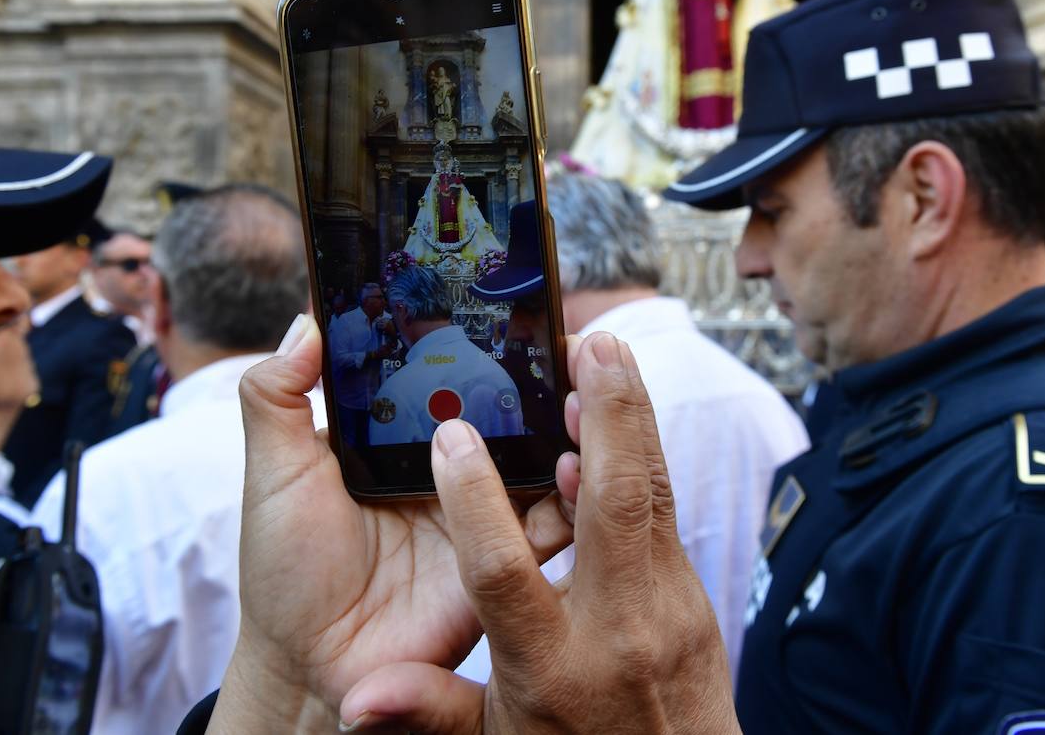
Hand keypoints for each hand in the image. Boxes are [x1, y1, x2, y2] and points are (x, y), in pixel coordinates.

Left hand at [205, 315, 573, 731]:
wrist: (311, 669)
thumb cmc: (285, 573)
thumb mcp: (273, 476)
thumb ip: (276, 399)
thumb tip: (304, 323)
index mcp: (399, 440)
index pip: (446, 377)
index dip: (475, 340)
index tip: (506, 298)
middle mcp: (448, 470)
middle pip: (504, 410)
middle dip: (537, 374)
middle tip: (562, 336)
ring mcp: (480, 514)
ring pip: (541, 457)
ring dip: (564, 423)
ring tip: (577, 388)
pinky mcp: (506, 561)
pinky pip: (553, 523)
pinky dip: (574, 494)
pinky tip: (580, 464)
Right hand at [338, 332, 740, 733]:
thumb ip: (427, 709)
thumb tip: (354, 701)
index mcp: (551, 667)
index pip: (506, 571)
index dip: (474, 501)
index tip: (450, 438)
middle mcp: (616, 627)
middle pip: (616, 506)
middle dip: (606, 418)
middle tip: (589, 345)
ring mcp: (665, 607)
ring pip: (652, 493)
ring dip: (630, 417)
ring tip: (606, 352)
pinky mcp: (690, 595)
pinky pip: (663, 508)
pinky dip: (641, 454)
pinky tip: (618, 415)